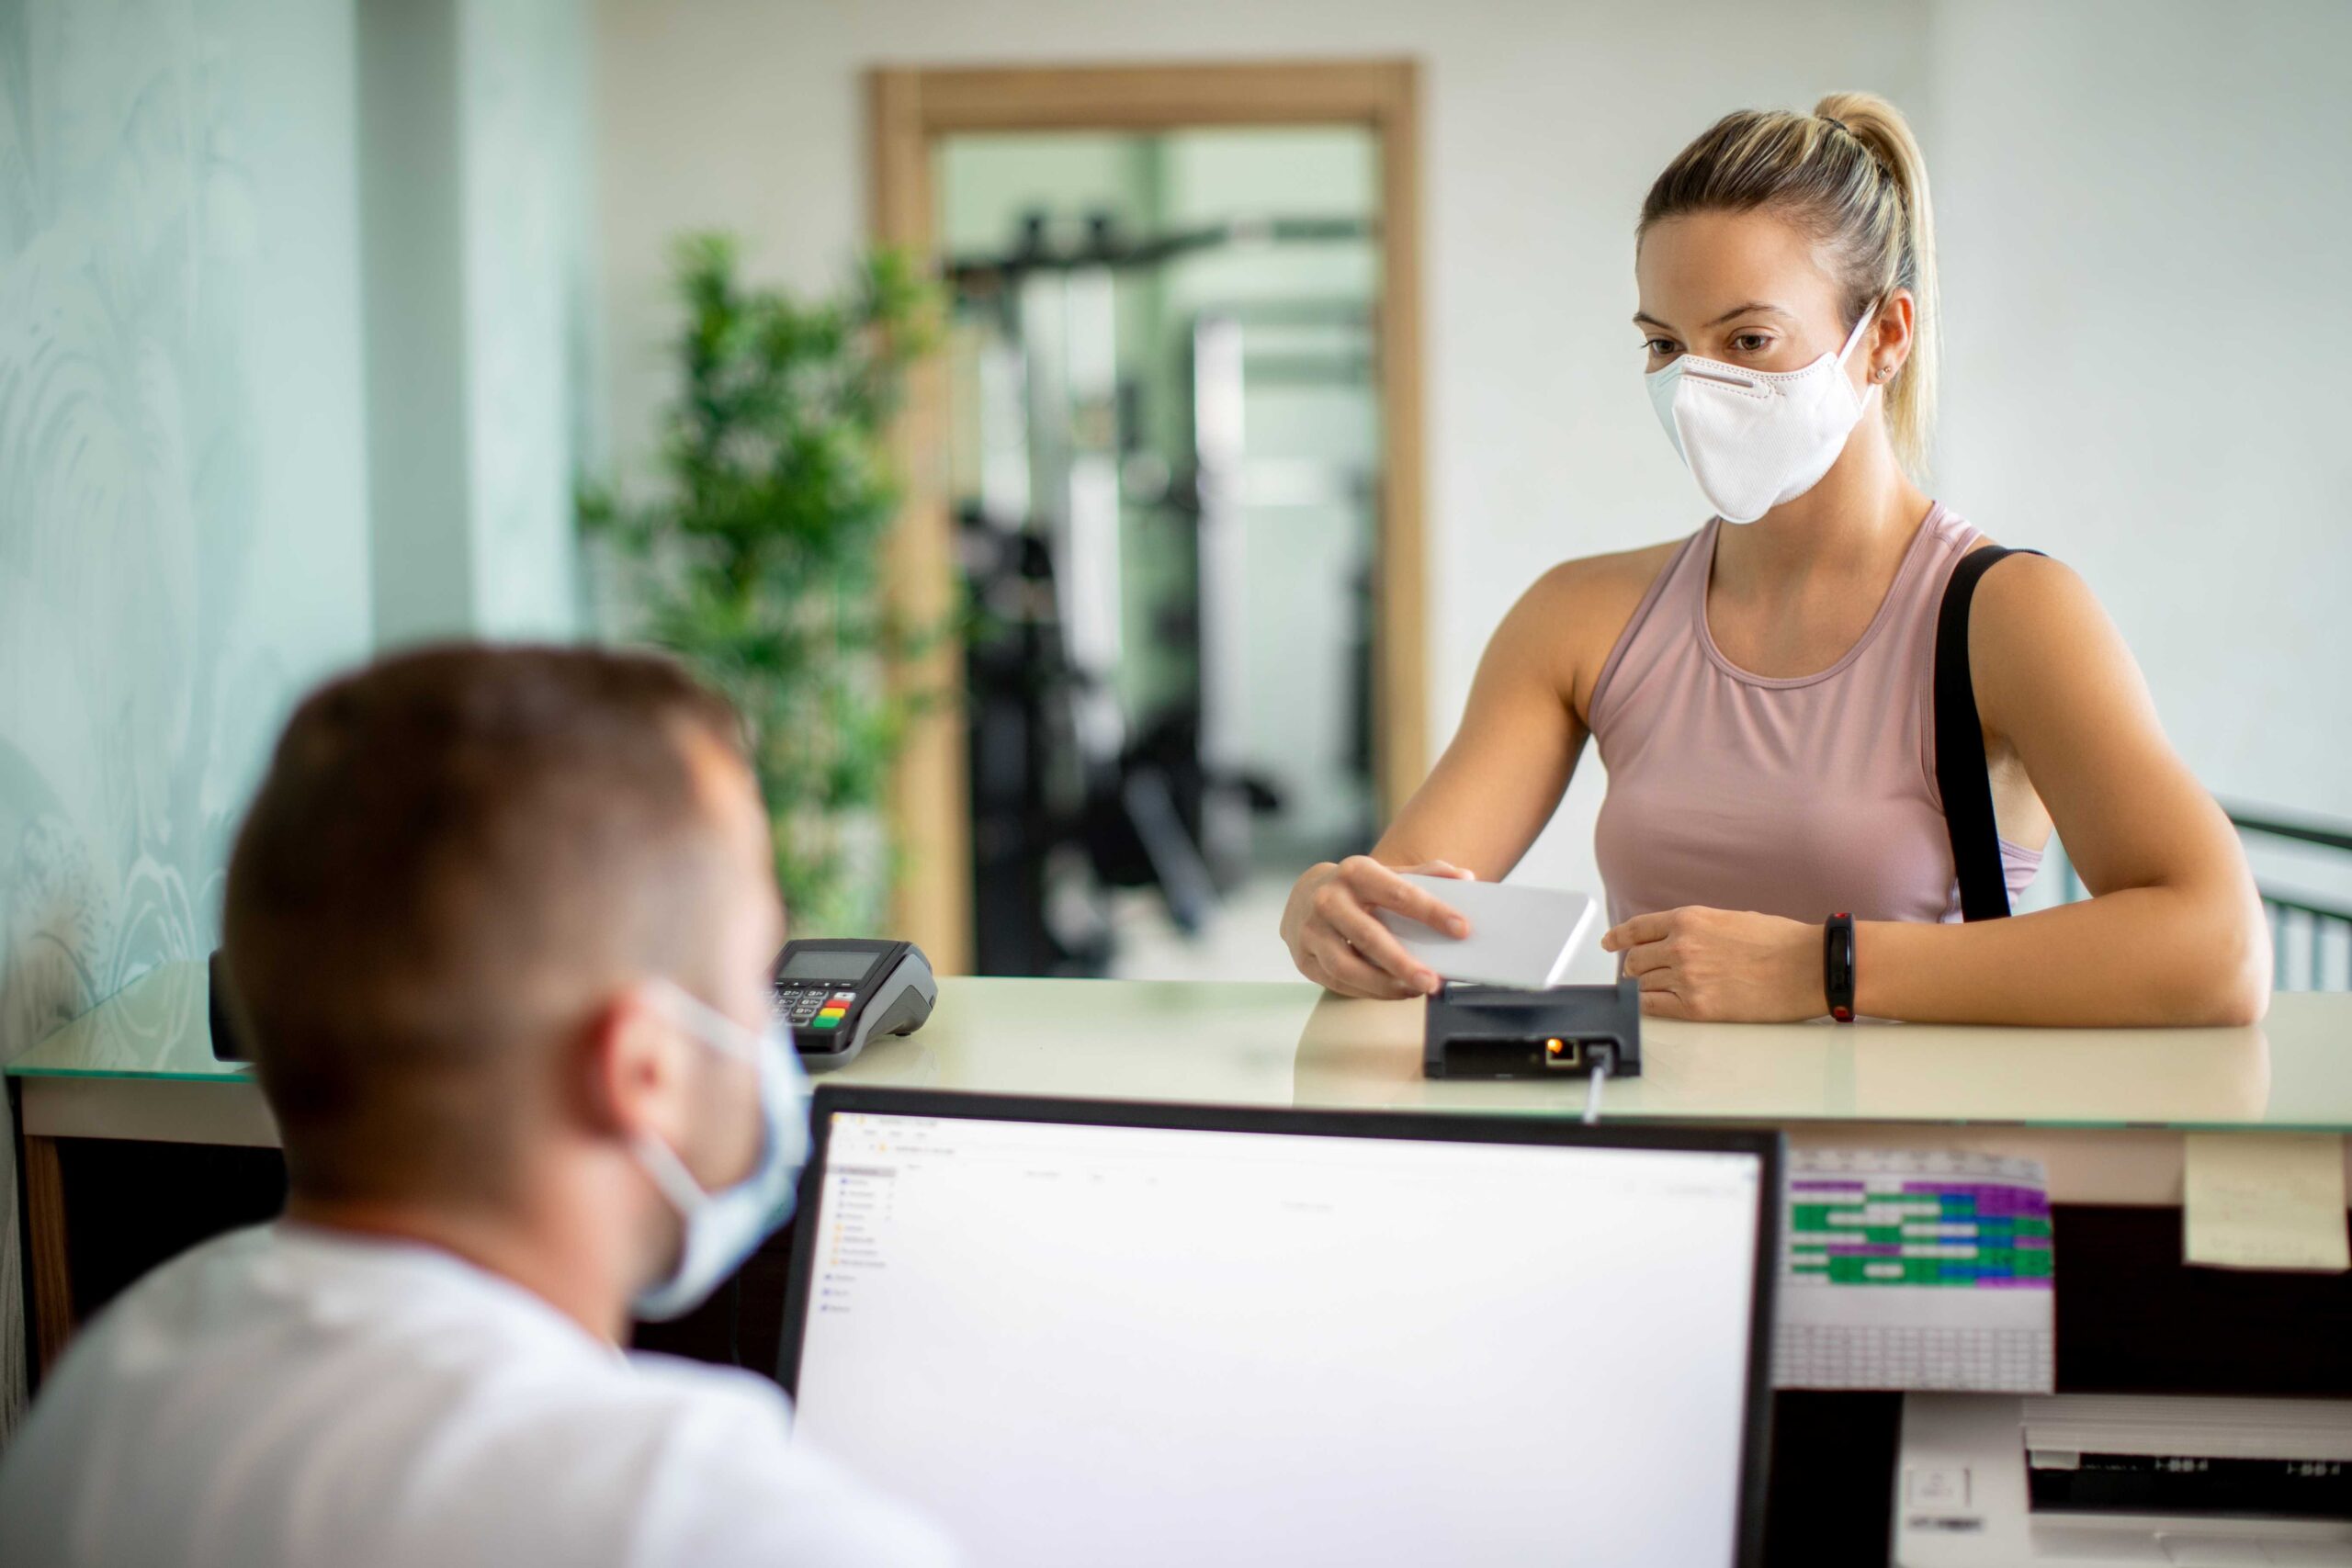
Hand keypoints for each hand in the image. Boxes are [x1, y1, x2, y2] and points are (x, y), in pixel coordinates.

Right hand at [1280, 856, 1475, 998]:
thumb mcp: (1387, 874)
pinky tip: (1392, 992)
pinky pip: (1338, 982)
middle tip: (1433, 982)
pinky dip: (1368, 991)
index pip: (1399, 893)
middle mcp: (1328, 899)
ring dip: (1384, 985)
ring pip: (1347, 966)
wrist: (1305, 896)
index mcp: (1355, 872)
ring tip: (1414, 991)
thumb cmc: (1357, 889)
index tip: (1462, 929)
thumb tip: (1465, 878)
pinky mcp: (1304, 959)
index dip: (1432, 912)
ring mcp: (1311, 930)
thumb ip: (1426, 875)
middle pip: (1369, 936)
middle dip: (1403, 963)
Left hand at [1600, 906, 1822, 1020]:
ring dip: (1646, 988)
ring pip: (1643, 985)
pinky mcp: (1697, 1008)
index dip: (1618, 937)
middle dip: (1636, 967)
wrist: (1809, 967)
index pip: (1637, 929)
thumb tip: (1675, 941)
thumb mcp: (1730, 919)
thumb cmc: (1780, 942)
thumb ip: (1696, 929)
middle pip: (1635, 961)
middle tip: (1642, 973)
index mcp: (1688, 919)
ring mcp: (1686, 978)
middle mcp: (1681, 946)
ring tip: (1661, 990)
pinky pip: (1655, 1008)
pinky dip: (1650, 1006)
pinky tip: (1658, 1005)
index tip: (1608, 943)